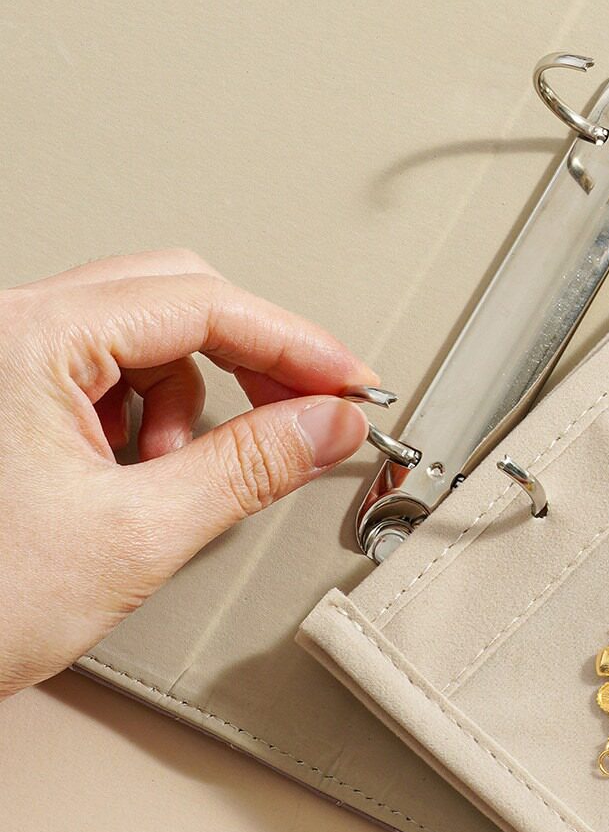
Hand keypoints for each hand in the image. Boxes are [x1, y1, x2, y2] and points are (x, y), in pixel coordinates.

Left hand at [0, 250, 376, 698]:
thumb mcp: (137, 534)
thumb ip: (251, 466)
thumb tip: (327, 424)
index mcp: (27, 339)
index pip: (203, 304)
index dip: (296, 344)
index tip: (351, 384)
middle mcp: (7, 329)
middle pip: (175, 298)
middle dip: (250, 361)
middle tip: (306, 414)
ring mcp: (3, 358)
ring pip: (143, 336)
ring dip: (191, 399)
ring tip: (177, 475)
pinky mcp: (6, 392)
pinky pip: (107, 372)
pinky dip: (148, 417)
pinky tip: (138, 474)